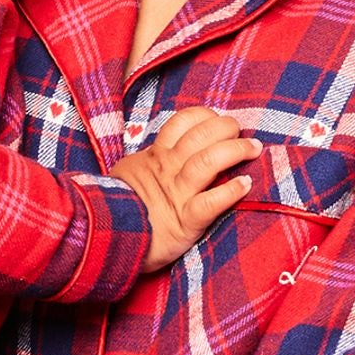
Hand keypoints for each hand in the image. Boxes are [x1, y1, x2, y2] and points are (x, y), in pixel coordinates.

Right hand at [112, 107, 257, 266]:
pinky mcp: (185, 222)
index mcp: (156, 158)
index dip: (203, 116)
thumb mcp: (128, 174)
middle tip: (239, 129)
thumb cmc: (116, 207)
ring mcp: (177, 195)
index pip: (181, 123)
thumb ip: (147, 163)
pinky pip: (210, 203)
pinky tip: (245, 184)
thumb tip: (158, 154)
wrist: (102, 238)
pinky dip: (230, 192)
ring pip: (208, 162)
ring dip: (234, 150)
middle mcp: (168, 171)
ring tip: (252, 148)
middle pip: (200, 136)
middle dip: (225, 127)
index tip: (216, 118)